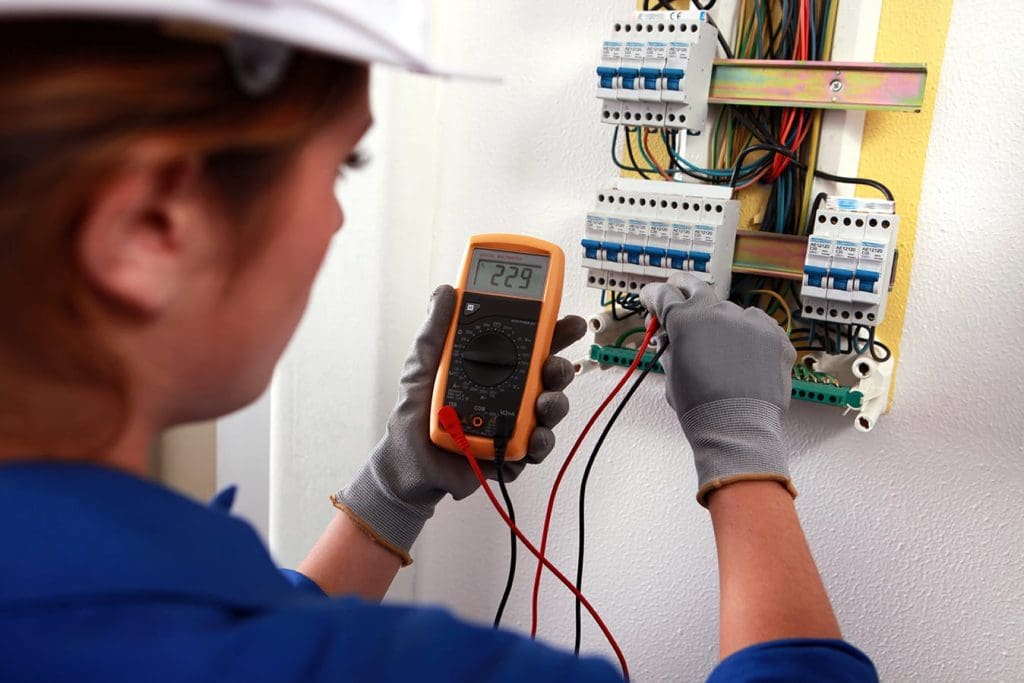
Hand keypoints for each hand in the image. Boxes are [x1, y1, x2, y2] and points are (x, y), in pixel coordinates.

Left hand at [333, 285, 586, 562]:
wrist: (406, 462)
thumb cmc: (414, 413)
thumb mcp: (422, 366)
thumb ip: (435, 330)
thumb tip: (445, 292)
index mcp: (492, 366)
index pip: (529, 343)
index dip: (552, 331)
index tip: (567, 322)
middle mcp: (509, 392)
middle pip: (548, 375)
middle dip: (560, 368)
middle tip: (554, 367)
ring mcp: (513, 422)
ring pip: (549, 409)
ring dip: (555, 404)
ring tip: (544, 404)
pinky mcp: (511, 452)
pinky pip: (536, 446)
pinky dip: (540, 442)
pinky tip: (533, 438)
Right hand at [640, 273, 796, 505]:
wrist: (738, 429)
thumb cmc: (700, 406)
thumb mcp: (672, 373)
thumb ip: (669, 345)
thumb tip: (668, 334)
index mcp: (686, 319)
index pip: (662, 294)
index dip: (652, 296)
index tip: (651, 301)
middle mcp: (719, 311)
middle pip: (696, 287)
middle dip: (682, 289)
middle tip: (678, 298)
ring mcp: (750, 320)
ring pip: (729, 311)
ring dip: (719, 323)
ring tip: (719, 352)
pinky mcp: (774, 334)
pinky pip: (757, 325)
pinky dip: (748, 336)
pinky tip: (744, 358)